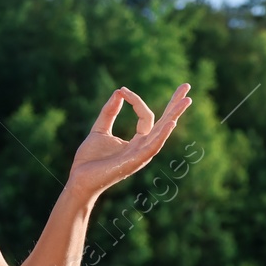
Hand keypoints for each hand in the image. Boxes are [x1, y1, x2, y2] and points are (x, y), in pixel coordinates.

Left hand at [67, 83, 192, 197]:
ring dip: (174, 115)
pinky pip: (152, 147)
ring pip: (162, 132)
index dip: (135, 100)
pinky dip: (162, 135)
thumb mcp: (99, 129)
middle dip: (175, 105)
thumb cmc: (89, 160)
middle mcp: (143, 148)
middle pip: (164, 123)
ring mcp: (141, 155)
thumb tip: (119, 92)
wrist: (79, 179)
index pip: (145, 117)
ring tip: (186, 100)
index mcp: (137, 142)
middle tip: (186, 86)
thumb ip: (109, 112)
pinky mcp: (135, 161)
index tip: (122, 90)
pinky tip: (171, 122)